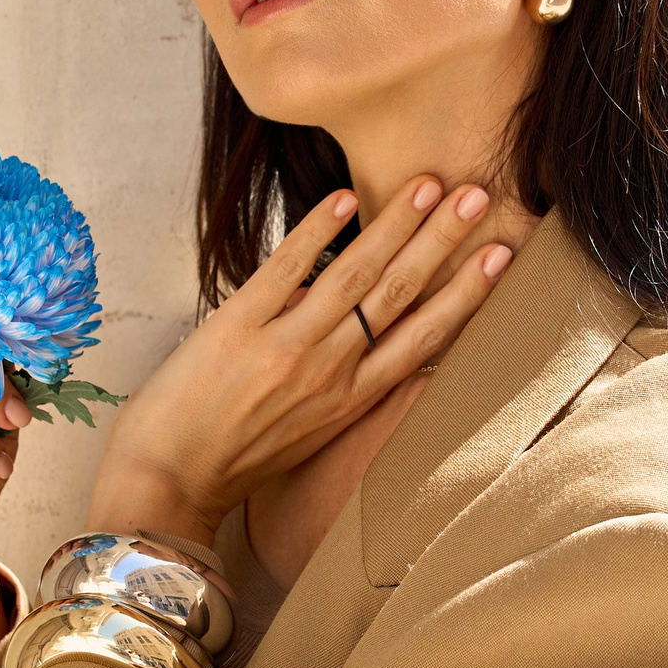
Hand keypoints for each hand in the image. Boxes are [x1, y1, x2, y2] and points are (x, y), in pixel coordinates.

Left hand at [86, 178, 514, 545]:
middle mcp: (329, 373)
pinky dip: (317, 231)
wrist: (167, 482)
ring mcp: (285, 348)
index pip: (425, 338)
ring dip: (395, 225)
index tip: (500, 256)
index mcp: (351, 401)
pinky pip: (287, 268)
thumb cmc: (234, 458)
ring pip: (355, 275)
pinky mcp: (238, 327)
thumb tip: (361, 321)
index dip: (467, 293)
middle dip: (444, 242)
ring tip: (428, 185)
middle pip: (400, 295)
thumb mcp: (308, 430)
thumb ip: (341, 381)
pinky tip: (342, 198)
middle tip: (479, 195)